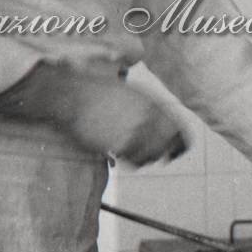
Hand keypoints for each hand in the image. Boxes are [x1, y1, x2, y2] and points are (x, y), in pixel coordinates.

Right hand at [0, 61, 187, 167]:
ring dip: (143, 156)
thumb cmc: (95, 92)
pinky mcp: (122, 143)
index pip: (178, 128)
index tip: (176, 150)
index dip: (179, 141)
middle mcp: (149, 115)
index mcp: (152, 101)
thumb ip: (147, 106)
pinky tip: (119, 152)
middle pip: (167, 145)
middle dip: (161, 152)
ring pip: (151, 155)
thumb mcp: (128, 92)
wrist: (73, 96)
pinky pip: (133, 159)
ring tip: (130, 151)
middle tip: (153, 156)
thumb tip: (157, 119)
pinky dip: (129, 160)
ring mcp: (137, 130)